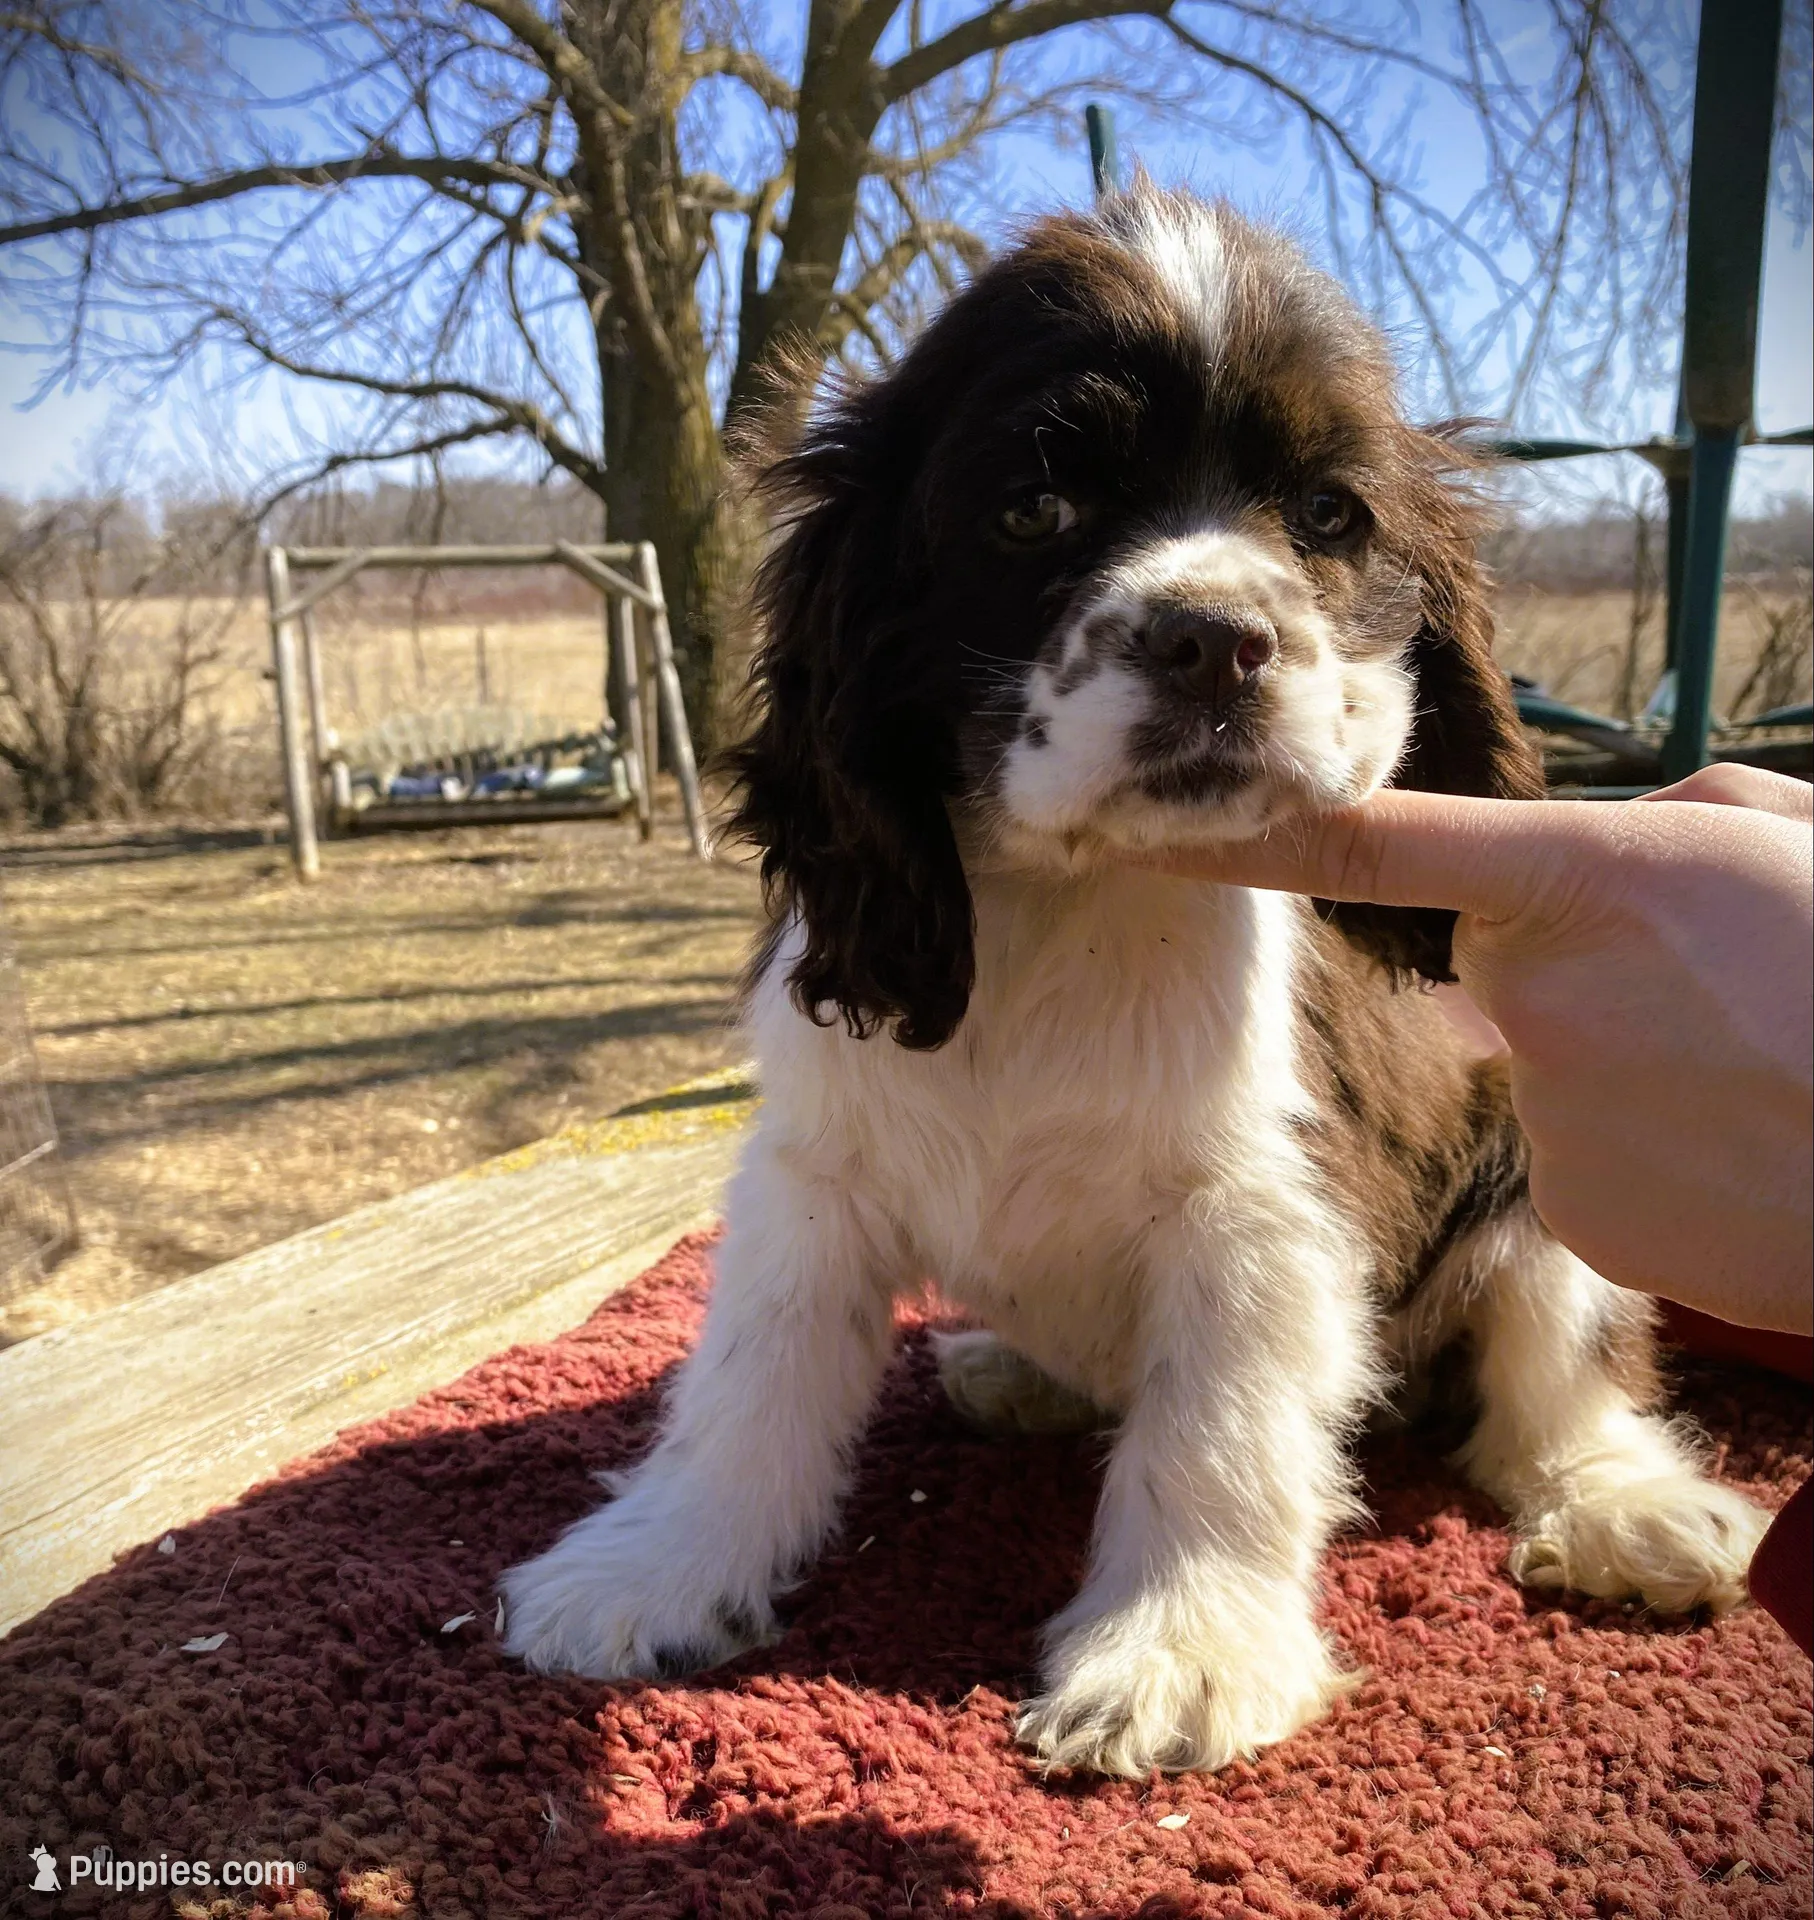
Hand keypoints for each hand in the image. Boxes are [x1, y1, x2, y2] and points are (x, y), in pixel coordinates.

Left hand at [1139, 766, 1812, 1333]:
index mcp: (1587, 878)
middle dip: (1572, 964)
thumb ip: (1667, 825)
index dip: (1252, 837)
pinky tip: (1741, 1149)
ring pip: (1549, 1063)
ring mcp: (1547, 1113)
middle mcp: (1532, 993)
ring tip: (1757, 1071)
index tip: (1145, 826)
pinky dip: (1648, 1148)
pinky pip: (1583, 1154)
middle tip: (1717, 989)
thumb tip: (1601, 853)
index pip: (1371, 848)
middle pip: (1497, 962)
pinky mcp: (1575, 1209)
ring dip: (1629, 1061)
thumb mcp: (1792, 838)